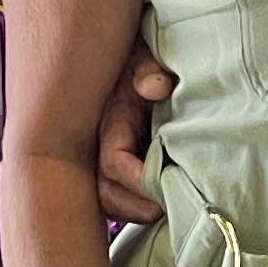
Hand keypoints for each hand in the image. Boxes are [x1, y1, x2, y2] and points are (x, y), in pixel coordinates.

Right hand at [96, 51, 171, 225]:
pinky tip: (160, 205)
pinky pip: (116, 197)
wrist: (123, 56)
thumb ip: (149, 69)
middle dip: (135, 208)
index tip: (165, 185)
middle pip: (104, 193)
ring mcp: (105, 157)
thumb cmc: (138, 58)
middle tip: (167, 210)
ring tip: (165, 211)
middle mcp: (100, 145)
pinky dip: (136, 206)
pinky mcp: (116, 166)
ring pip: (107, 200)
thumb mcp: (143, 55)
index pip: (113, 163)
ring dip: (136, 211)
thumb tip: (156, 87)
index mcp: (110, 121)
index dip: (139, 180)